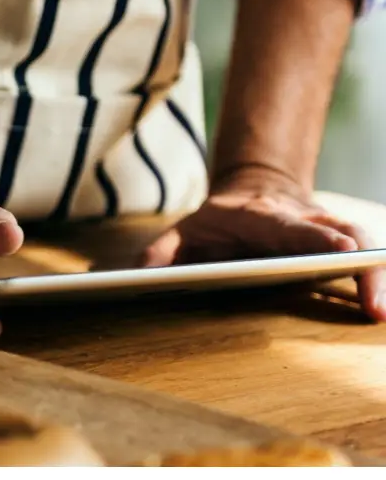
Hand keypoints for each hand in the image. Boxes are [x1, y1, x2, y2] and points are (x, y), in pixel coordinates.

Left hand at [141, 175, 385, 320]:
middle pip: (335, 232)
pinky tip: (378, 306)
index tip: (338, 251)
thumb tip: (135, 277)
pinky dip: (375, 277)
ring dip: (373, 273)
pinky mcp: (339, 244)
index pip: (289, 225)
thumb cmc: (217, 221)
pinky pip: (365, 257)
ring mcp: (323, 229)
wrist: (255, 188)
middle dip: (352, 257)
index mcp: (261, 215)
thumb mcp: (184, 231)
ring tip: (378, 309)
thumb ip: (160, 252)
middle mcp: (299, 218)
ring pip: (359, 242)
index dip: (313, 238)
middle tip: (369, 288)